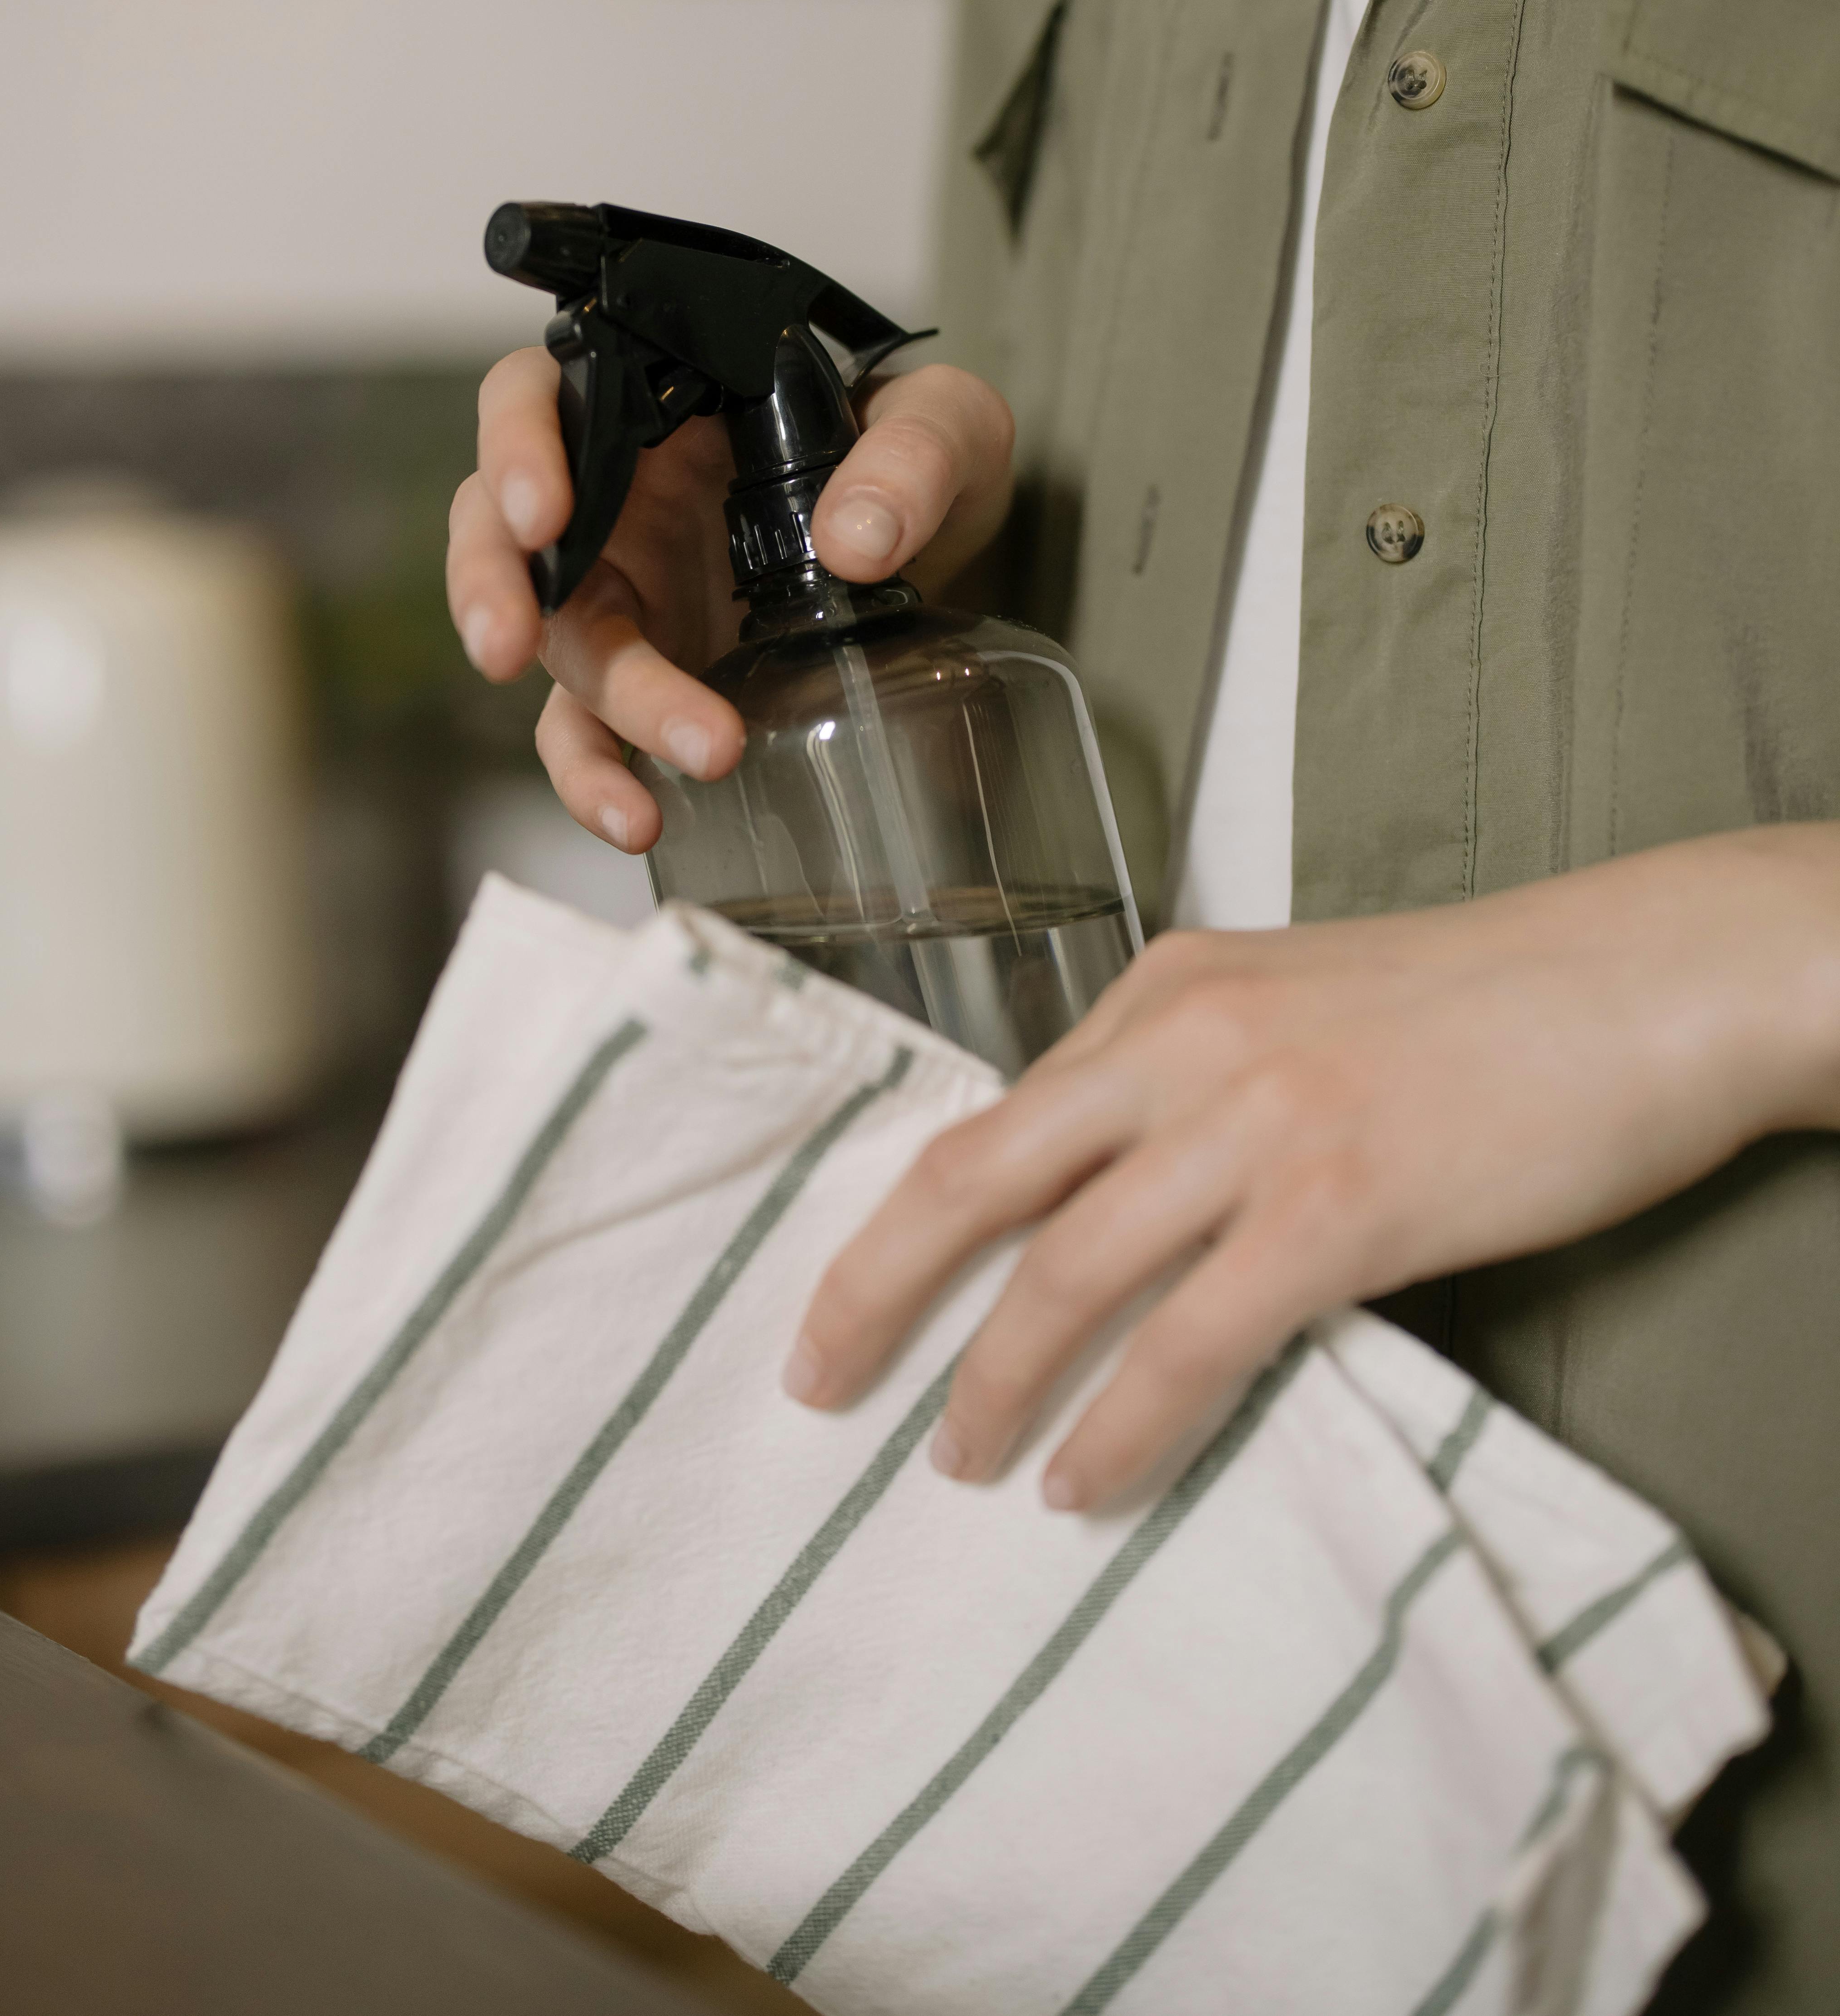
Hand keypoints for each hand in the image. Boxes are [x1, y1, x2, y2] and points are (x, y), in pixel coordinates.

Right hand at [445, 350, 1012, 850]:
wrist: (944, 546)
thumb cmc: (918, 456)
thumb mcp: (947, 426)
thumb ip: (915, 455)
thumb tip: (857, 540)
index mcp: (657, 403)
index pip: (540, 395)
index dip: (516, 446)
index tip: (542, 511)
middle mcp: (617, 494)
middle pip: (504, 529)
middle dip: (494, 587)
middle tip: (510, 643)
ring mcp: (626, 592)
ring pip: (555, 644)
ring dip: (592, 713)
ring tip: (651, 779)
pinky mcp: (647, 675)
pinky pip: (590, 732)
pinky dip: (599, 778)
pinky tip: (640, 819)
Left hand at [784, 825, 1839, 1509]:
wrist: (1641, 981)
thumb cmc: (1486, 1003)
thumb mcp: (1301, 1002)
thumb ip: (1197, 1075)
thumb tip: (1117, 1191)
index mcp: (1168, 984)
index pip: (1003, 1113)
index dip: (911, 1216)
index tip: (855, 1291)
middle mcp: (1184, 1040)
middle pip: (980, 1178)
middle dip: (876, 1288)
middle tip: (818, 1380)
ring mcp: (1256, 1123)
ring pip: (1066, 1272)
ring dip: (996, 1381)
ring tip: (961, 1460)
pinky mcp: (1339, 1208)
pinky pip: (1191, 1340)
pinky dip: (1124, 1422)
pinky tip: (1087, 1480)